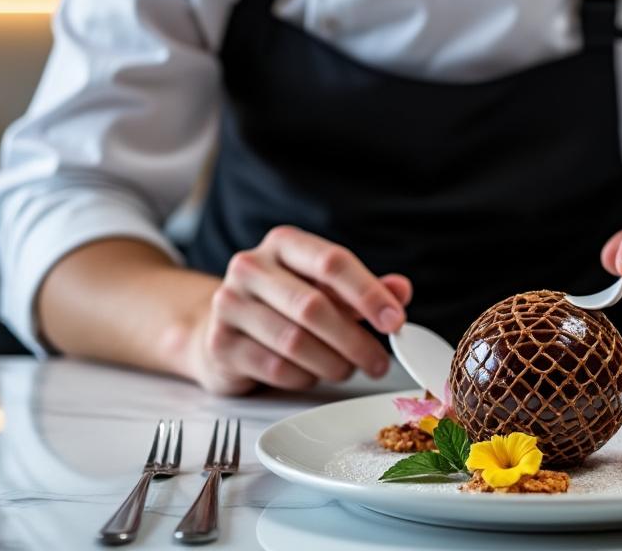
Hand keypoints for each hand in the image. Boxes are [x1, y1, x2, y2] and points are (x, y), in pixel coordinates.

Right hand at [189, 226, 410, 394]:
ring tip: (349, 369)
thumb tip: (400, 291)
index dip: (369, 294)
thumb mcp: (325, 288)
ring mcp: (230, 305)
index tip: (395, 321)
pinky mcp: (220, 345)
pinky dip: (305, 377)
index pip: (332, 262)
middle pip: (313, 306)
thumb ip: (363, 288)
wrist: (221, 328)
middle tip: (380, 362)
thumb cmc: (283, 304)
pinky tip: (314, 374)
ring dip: (333, 363)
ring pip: (295, 342)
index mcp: (283, 244)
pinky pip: (276, 368)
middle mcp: (250, 268)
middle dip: (355, 340)